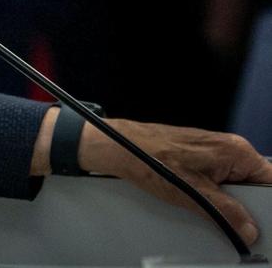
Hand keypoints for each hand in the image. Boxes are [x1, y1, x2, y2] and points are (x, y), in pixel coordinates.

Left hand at [80, 117, 271, 245]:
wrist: (119, 147)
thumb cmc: (149, 158)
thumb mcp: (194, 193)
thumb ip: (226, 212)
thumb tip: (248, 229)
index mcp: (236, 151)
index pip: (270, 180)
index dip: (266, 204)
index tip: (259, 221)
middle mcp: (229, 148)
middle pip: (254, 184)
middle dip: (245, 204)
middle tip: (231, 219)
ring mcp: (214, 153)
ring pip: (235, 186)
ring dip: (227, 201)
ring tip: (206, 204)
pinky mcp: (200, 159)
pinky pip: (218, 181)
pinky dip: (213, 194)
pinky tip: (198, 200)